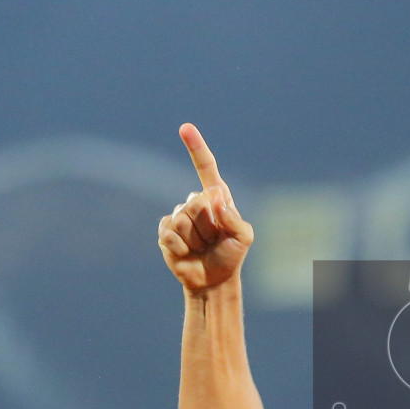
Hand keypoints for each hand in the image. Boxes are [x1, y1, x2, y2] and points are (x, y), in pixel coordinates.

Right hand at [158, 123, 253, 293]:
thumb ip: (233, 217)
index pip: (206, 168)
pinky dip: (180, 247)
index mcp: (217, 198)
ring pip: (182, 219)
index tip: (185, 128)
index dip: (195, 147)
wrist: (213, 280)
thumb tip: (214, 197)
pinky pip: (169, 232)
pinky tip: (187, 254)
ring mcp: (179, 217)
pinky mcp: (165, 232)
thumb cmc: (232, 256)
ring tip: (202, 247)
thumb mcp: (243, 237)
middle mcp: (196, 203)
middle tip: (213, 240)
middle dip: (207, 225)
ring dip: (195, 239)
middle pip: (195, 202)